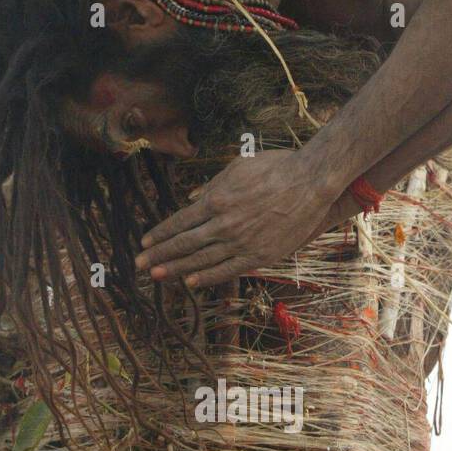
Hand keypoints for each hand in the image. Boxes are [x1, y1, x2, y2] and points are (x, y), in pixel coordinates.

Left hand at [135, 149, 337, 287]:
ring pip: (202, 260)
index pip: (180, 221)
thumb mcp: (238, 167)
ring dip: (177, 270)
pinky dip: (207, 277)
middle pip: (184, 244)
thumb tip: (192, 198)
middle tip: (139, 266)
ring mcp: (241, 242)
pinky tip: (191, 283)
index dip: (160, 234)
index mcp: (217, 200)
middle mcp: (224, 224)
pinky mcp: (259, 255)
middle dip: (160, 255)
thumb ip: (213, 185)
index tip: (145, 242)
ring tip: (157, 276)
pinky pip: (228, 270)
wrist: (312, 182)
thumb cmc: (276, 168)